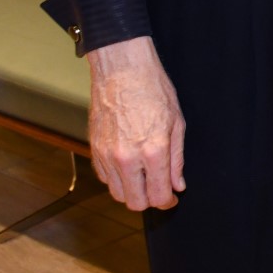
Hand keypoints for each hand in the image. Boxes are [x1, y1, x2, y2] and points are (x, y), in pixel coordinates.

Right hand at [86, 37, 185, 210]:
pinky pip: (104, 178)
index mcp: (153, 151)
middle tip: (159, 190)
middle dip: (150, 201)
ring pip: (117, 194)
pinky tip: (129, 165)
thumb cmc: (153, 89)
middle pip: (135, 202)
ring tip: (144, 177)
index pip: (158, 196)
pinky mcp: (94, 149)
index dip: (167, 201)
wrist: (122, 69)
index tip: (172, 197)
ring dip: (132, 191)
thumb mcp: (177, 123)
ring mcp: (107, 155)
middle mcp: (127, 158)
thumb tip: (178, 185)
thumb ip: (177, 160)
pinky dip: (117, 178)